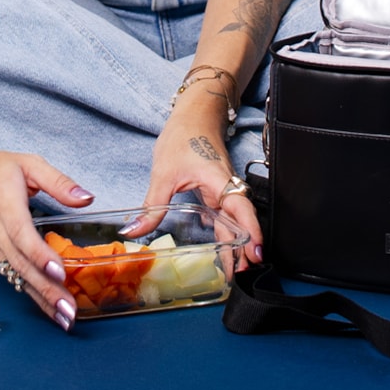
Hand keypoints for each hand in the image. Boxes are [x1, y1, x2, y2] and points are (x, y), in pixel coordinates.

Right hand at [0, 140, 93, 330]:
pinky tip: (45, 304)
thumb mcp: (30, 164)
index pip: (22, 235)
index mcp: (5, 205)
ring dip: (39, 297)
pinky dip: (28, 290)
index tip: (58, 272)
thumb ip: (59, 182)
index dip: (40, 255)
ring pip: (14, 274)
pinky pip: (9, 273)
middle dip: (45, 290)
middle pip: (20, 264)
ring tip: (62, 317)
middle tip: (68, 311)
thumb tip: (86, 198)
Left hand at [128, 91, 263, 267]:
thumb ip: (152, 205)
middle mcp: (227, 188)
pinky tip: (222, 246)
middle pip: (242, 222)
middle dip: (245, 248)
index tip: (256, 251)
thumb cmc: (184, 136)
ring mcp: (224, 190)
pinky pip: (226, 215)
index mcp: (220, 181)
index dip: (252, 231)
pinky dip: (228, 232)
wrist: (195, 115)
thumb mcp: (163, 173)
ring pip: (234, 221)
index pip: (242, 209)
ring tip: (235, 269)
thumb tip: (134, 230)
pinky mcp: (218, 190)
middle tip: (243, 275)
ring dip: (237, 243)